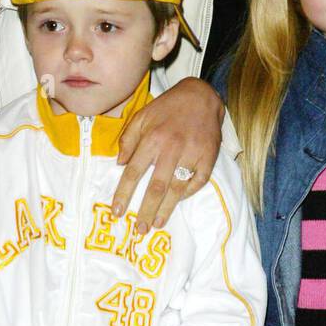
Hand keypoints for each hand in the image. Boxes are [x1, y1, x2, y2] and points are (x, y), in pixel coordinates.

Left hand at [112, 77, 223, 232]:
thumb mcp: (141, 117)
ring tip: (156, 225)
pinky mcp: (209, 157)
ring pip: (177, 188)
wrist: (201, 95)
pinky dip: (187, 194)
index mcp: (152, 138)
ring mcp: (192, 153)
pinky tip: (177, 203)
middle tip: (138, 230)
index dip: (124, 194)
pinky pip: (198, 182)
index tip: (116, 212)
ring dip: (166, 210)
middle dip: (146, 211)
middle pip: (156, 187)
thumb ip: (128, 140)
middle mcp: (171, 147)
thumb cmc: (167, 108)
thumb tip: (119, 165)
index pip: (133, 172)